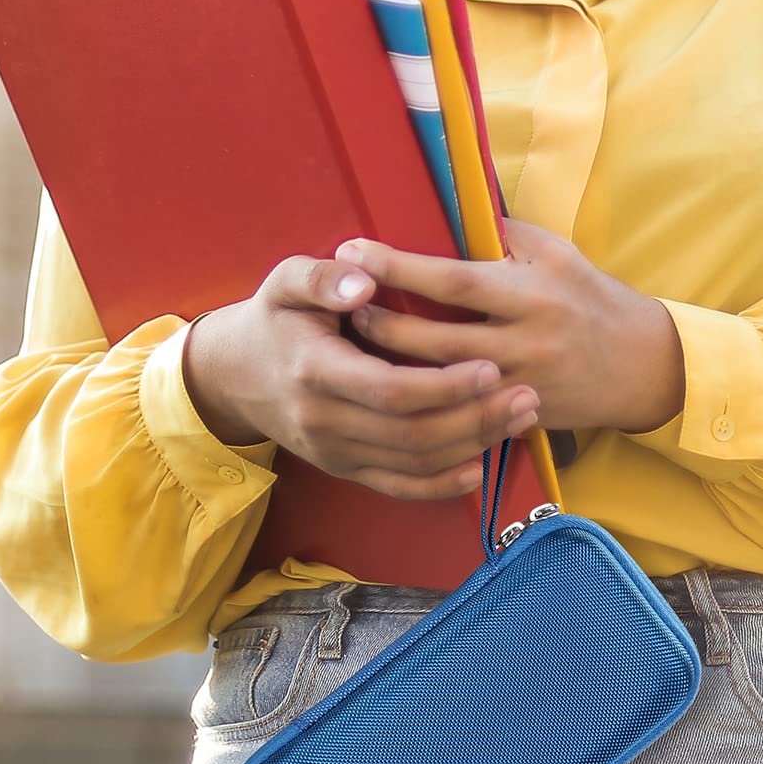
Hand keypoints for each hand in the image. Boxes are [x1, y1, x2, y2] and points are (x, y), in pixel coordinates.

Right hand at [182, 254, 541, 500]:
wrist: (235, 375)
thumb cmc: (275, 317)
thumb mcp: (286, 281)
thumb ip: (323, 277)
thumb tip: (365, 279)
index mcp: (314, 369)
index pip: (389, 390)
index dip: (443, 386)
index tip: (490, 368)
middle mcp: (323, 420)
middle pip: (411, 433)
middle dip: (474, 419)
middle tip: (527, 396)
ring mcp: (334, 452)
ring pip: (412, 462)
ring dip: (472, 445)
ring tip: (520, 418)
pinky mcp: (344, 469)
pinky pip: (397, 487)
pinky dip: (441, 485)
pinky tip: (480, 467)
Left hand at [337, 218, 684, 434]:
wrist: (641, 365)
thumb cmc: (591, 296)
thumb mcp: (556, 252)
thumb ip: (503, 235)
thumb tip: (447, 211)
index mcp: (531, 292)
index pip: (454, 280)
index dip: (399, 267)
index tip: (354, 251)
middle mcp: (524, 341)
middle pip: (436, 340)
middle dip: (381, 323)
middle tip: (341, 305)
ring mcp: (519, 386)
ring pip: (440, 384)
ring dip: (391, 365)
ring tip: (352, 345)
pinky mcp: (518, 418)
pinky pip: (460, 415)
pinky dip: (422, 402)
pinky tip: (388, 391)